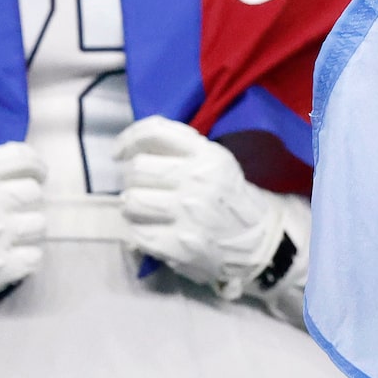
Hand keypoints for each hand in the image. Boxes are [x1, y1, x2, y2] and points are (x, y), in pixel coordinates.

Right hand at [0, 142, 46, 315]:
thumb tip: (11, 171)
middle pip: (34, 193)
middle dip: (25, 201)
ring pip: (39, 224)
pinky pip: (35, 256)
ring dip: (27, 229)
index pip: (22, 159)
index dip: (35, 166)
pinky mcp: (2, 268)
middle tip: (14, 210)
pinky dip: (25, 256)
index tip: (36, 174)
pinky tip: (9, 256)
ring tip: (10, 236)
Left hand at [113, 118, 296, 302]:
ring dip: (133, 206)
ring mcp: (187, 214)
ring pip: (131, 200)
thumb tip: (132, 147)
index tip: (119, 153)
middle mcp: (197, 180)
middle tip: (144, 189)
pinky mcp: (178, 244)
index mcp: (208, 155)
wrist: (258, 241)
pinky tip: (156, 231)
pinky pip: (136, 232)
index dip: (129, 139)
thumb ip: (179, 149)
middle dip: (134, 179)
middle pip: (137, 169)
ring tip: (148, 211)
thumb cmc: (228, 198)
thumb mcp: (215, 162)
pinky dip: (141, 232)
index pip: (155, 133)